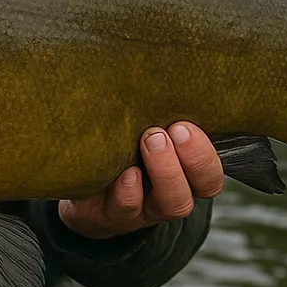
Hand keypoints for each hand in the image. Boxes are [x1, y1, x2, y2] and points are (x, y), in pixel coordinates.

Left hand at [58, 122, 223, 239]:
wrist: (76, 190)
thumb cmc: (117, 150)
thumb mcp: (141, 131)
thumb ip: (158, 114)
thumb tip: (167, 71)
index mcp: (181, 177)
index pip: (209, 176)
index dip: (204, 155)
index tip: (184, 125)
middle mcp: (166, 197)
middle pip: (198, 188)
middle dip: (189, 160)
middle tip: (164, 131)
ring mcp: (140, 211)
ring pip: (169, 204)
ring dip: (164, 171)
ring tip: (148, 140)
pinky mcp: (108, 215)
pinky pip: (125, 210)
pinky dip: (127, 191)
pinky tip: (124, 172)